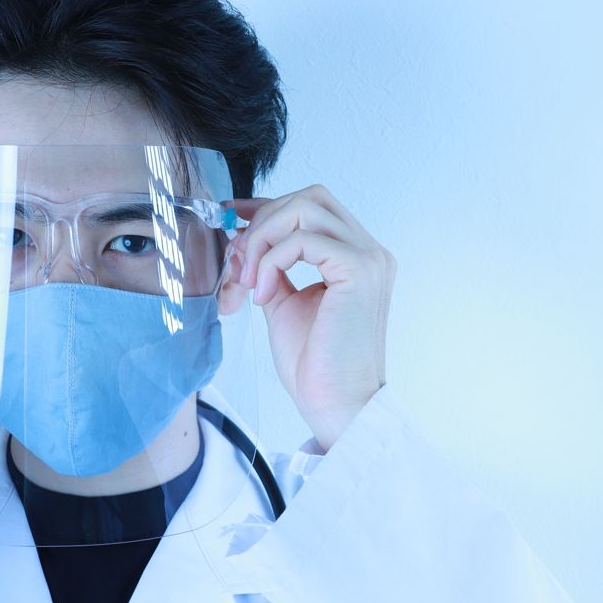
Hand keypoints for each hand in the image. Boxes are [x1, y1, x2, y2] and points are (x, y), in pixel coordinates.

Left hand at [219, 184, 395, 450]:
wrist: (337, 405)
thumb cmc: (316, 365)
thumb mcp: (285, 304)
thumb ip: (274, 269)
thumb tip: (243, 241)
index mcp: (357, 257)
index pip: (312, 207)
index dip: (267, 207)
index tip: (232, 219)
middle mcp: (370, 251)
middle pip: (311, 197)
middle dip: (264, 220)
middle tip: (240, 259)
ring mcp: (369, 258)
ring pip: (306, 207)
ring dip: (265, 238)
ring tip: (251, 280)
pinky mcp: (359, 270)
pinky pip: (304, 239)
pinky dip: (273, 260)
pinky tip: (263, 293)